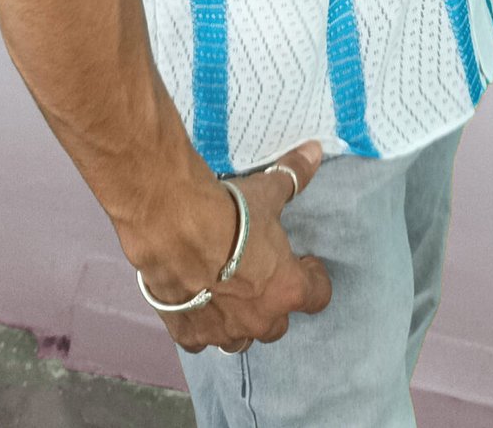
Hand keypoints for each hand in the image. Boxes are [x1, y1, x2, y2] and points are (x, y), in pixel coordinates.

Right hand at [133, 138, 332, 353]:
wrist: (174, 228)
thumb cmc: (230, 212)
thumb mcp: (266, 191)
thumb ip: (293, 176)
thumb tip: (315, 151)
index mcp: (286, 289)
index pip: (318, 296)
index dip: (313, 278)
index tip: (304, 262)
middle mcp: (258, 320)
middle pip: (277, 326)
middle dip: (272, 305)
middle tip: (260, 279)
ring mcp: (222, 331)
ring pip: (239, 341)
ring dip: (238, 323)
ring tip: (227, 297)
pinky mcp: (187, 333)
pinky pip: (199, 340)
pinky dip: (198, 326)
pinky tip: (192, 304)